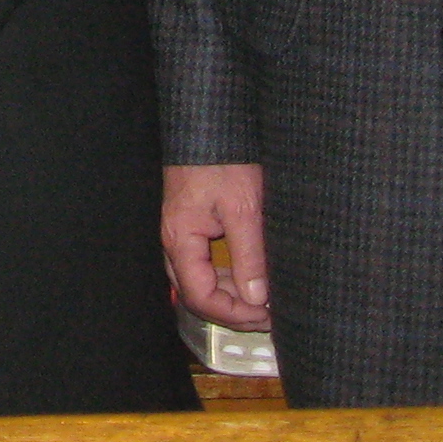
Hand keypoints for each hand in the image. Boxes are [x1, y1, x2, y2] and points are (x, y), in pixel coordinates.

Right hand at [164, 162, 271, 329]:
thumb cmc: (224, 160)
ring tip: (264, 297)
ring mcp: (182, 233)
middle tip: (267, 314)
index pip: (199, 296)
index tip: (264, 316)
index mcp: (180, 238)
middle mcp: (174, 240)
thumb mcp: (244, 209)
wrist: (210, 125)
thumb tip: (256, 297)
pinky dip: (228, 275)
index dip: (232, 314)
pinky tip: (251, 276)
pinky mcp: (192, 224)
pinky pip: (206, 262)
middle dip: (232, 309)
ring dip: (231, 294)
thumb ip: (249, 256)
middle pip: (196, 293)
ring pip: (201, 279)